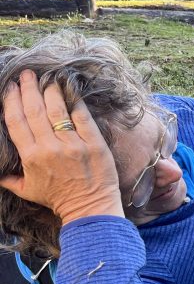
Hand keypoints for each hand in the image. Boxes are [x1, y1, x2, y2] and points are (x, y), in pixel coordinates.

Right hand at [0, 70, 123, 222]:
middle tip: (26, 74)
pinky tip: (70, 88)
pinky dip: (76, 101)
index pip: (16, 122)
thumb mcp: (28, 191)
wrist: (90, 208)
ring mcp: (73, 144)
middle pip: (35, 111)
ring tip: (46, 77)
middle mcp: (50, 147)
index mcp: (30, 156)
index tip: (10, 87)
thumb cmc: (59, 200)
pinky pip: (83, 117)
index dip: (11, 101)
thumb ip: (9, 179)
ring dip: (50, 91)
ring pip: (57, 110)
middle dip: (28, 89)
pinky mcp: (94, 143)